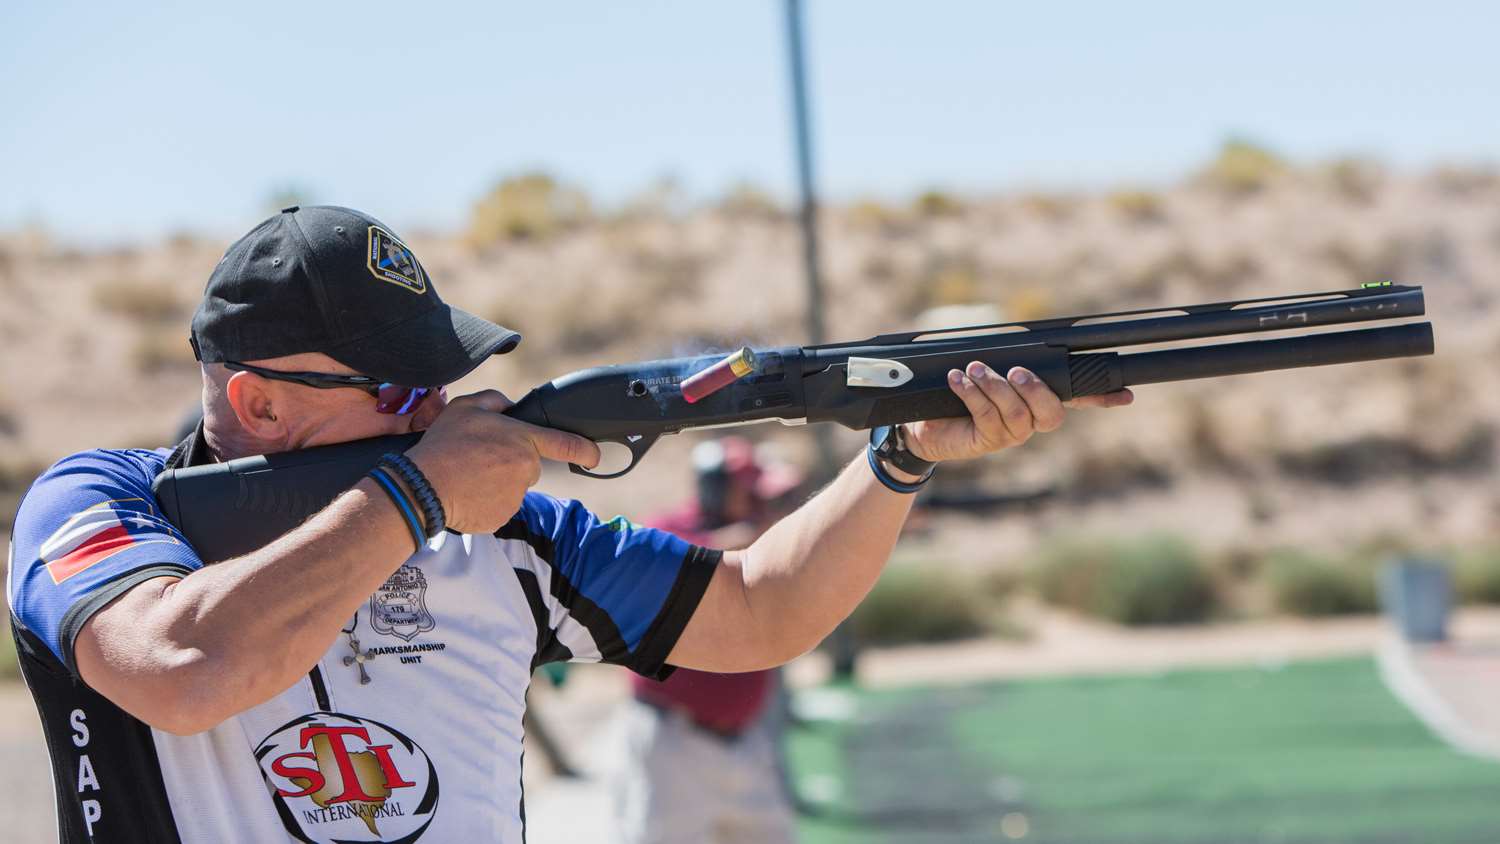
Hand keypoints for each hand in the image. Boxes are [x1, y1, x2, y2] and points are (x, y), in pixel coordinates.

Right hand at [404, 390, 600, 532]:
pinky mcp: (503, 516)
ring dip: (497, 482)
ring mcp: (516, 496)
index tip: (595, 456)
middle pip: (528, 466)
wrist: (422, 487)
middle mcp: (526, 470)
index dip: (586, 450)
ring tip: (468, 476)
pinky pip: (500, 506)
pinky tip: (467, 492)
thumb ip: (496, 401)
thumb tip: (511, 409)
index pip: (567, 444)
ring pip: (513, 487)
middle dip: (510, 461)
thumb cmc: (444, 445)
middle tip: (479, 458)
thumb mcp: (467, 407)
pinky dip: (487, 500)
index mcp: (523, 441)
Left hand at [903, 363, 1132, 463]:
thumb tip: (1014, 345)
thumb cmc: (955, 391)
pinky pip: (987, 417)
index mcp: (1035, 399)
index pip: (1077, 398)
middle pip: (1052, 414)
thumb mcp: (982, 367)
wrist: (920, 421)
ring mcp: (1010, 434)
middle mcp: (1029, 420)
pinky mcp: (986, 441)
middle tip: (1014, 371)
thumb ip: (1004, 357)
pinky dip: (972, 394)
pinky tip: (957, 380)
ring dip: (995, 386)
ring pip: (1017, 413)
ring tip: (972, 370)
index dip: (1102, 398)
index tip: (1127, 394)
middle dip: (1035, 389)